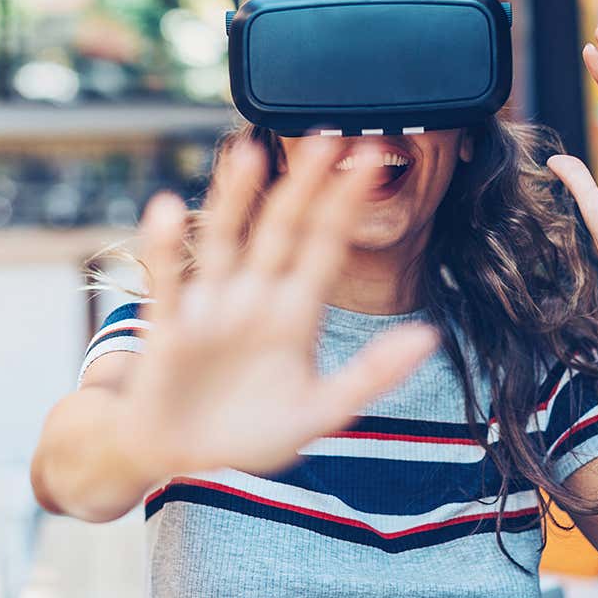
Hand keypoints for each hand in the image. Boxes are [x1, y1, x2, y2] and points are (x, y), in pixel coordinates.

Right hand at [114, 137, 439, 477]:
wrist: (180, 457)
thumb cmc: (249, 434)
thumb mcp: (319, 411)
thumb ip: (372, 374)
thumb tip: (431, 336)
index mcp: (295, 314)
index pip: (326, 246)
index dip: (346, 204)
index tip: (373, 159)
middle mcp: (254, 298)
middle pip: (282, 230)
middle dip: (304, 188)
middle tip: (328, 140)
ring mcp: (211, 307)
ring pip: (226, 240)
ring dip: (236, 199)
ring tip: (249, 154)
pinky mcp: (170, 327)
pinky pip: (169, 282)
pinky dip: (166, 246)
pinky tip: (168, 208)